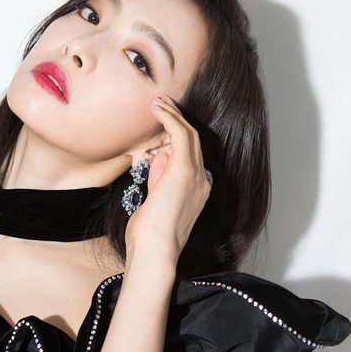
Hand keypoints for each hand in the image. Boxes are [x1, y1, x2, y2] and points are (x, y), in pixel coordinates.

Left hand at [124, 94, 211, 261]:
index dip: (175, 138)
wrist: (155, 249)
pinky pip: (180, 135)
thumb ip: (157, 182)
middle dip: (177, 120)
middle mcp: (202, 180)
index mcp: (197, 190)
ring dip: (173, 115)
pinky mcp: (184, 170)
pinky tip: (157, 109)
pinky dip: (170, 119)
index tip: (161, 127)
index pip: (190, 156)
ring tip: (157, 102)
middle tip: (162, 104)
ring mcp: (196, 175)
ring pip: (189, 134)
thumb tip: (155, 160)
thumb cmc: (148, 236)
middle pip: (193, 141)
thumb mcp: (154, 203)